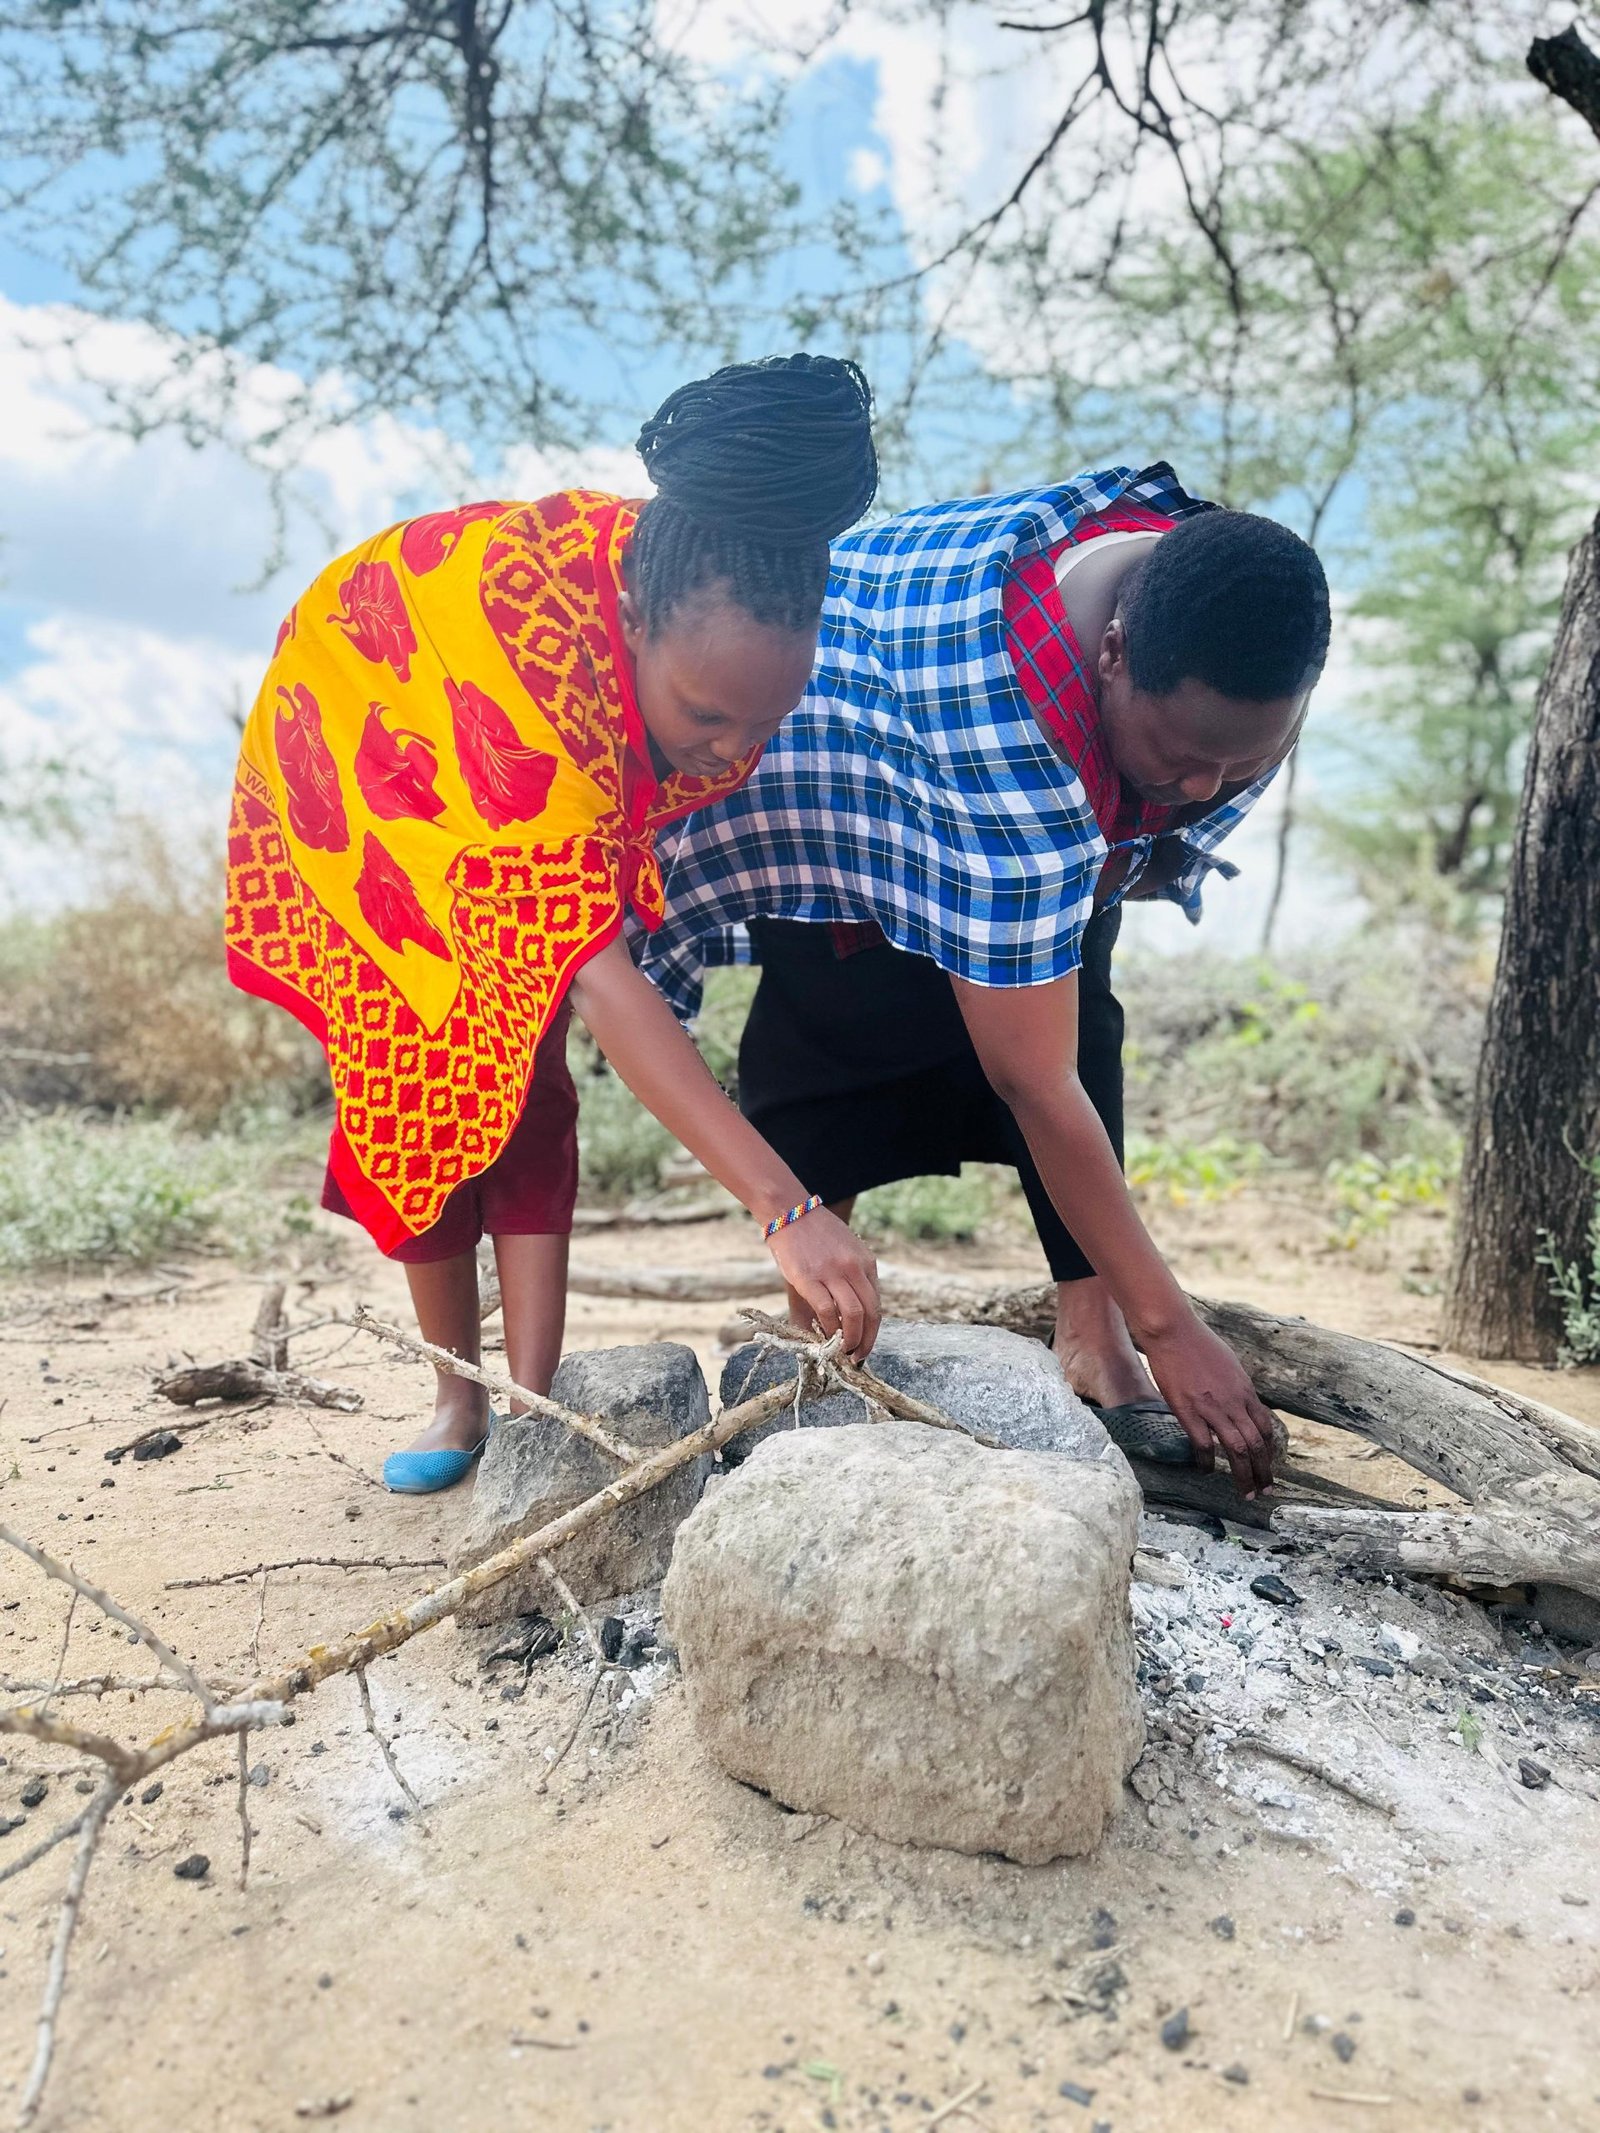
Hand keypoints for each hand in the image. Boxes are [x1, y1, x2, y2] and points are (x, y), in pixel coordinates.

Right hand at [767, 1211, 880, 1362]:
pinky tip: (824, 1337)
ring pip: (853, 1315)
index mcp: (866, 1262)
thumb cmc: (813, 1236)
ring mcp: (833, 1273)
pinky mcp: (809, 1278)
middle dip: (866, 1341)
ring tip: (843, 1352)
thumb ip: (846, 1283)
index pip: (876, 1304)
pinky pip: (827, 1311)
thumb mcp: (842, 1253)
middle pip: (871, 1313)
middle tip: (857, 1357)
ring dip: (851, 1340)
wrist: (789, 1212)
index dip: (872, 1330)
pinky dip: (828, 1329)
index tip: (864, 1344)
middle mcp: (854, 1268)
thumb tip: (841, 1319)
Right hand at [1139, 1314, 1276, 1498]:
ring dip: (1244, 1475)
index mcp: (1245, 1390)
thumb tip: (1239, 1402)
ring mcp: (1212, 1407)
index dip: (1269, 1452)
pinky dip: (1208, 1462)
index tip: (1268, 1466)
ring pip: (1237, 1449)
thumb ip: (1236, 1387)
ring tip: (1246, 1493)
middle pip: (1256, 1444)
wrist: (1173, 1330)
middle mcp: (1233, 1402)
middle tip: (1265, 1491)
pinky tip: (1207, 1470)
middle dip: (1264, 1471)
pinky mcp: (1188, 1410)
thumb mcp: (1228, 1364)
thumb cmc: (1197, 1342)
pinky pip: (1203, 1444)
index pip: (1265, 1428)